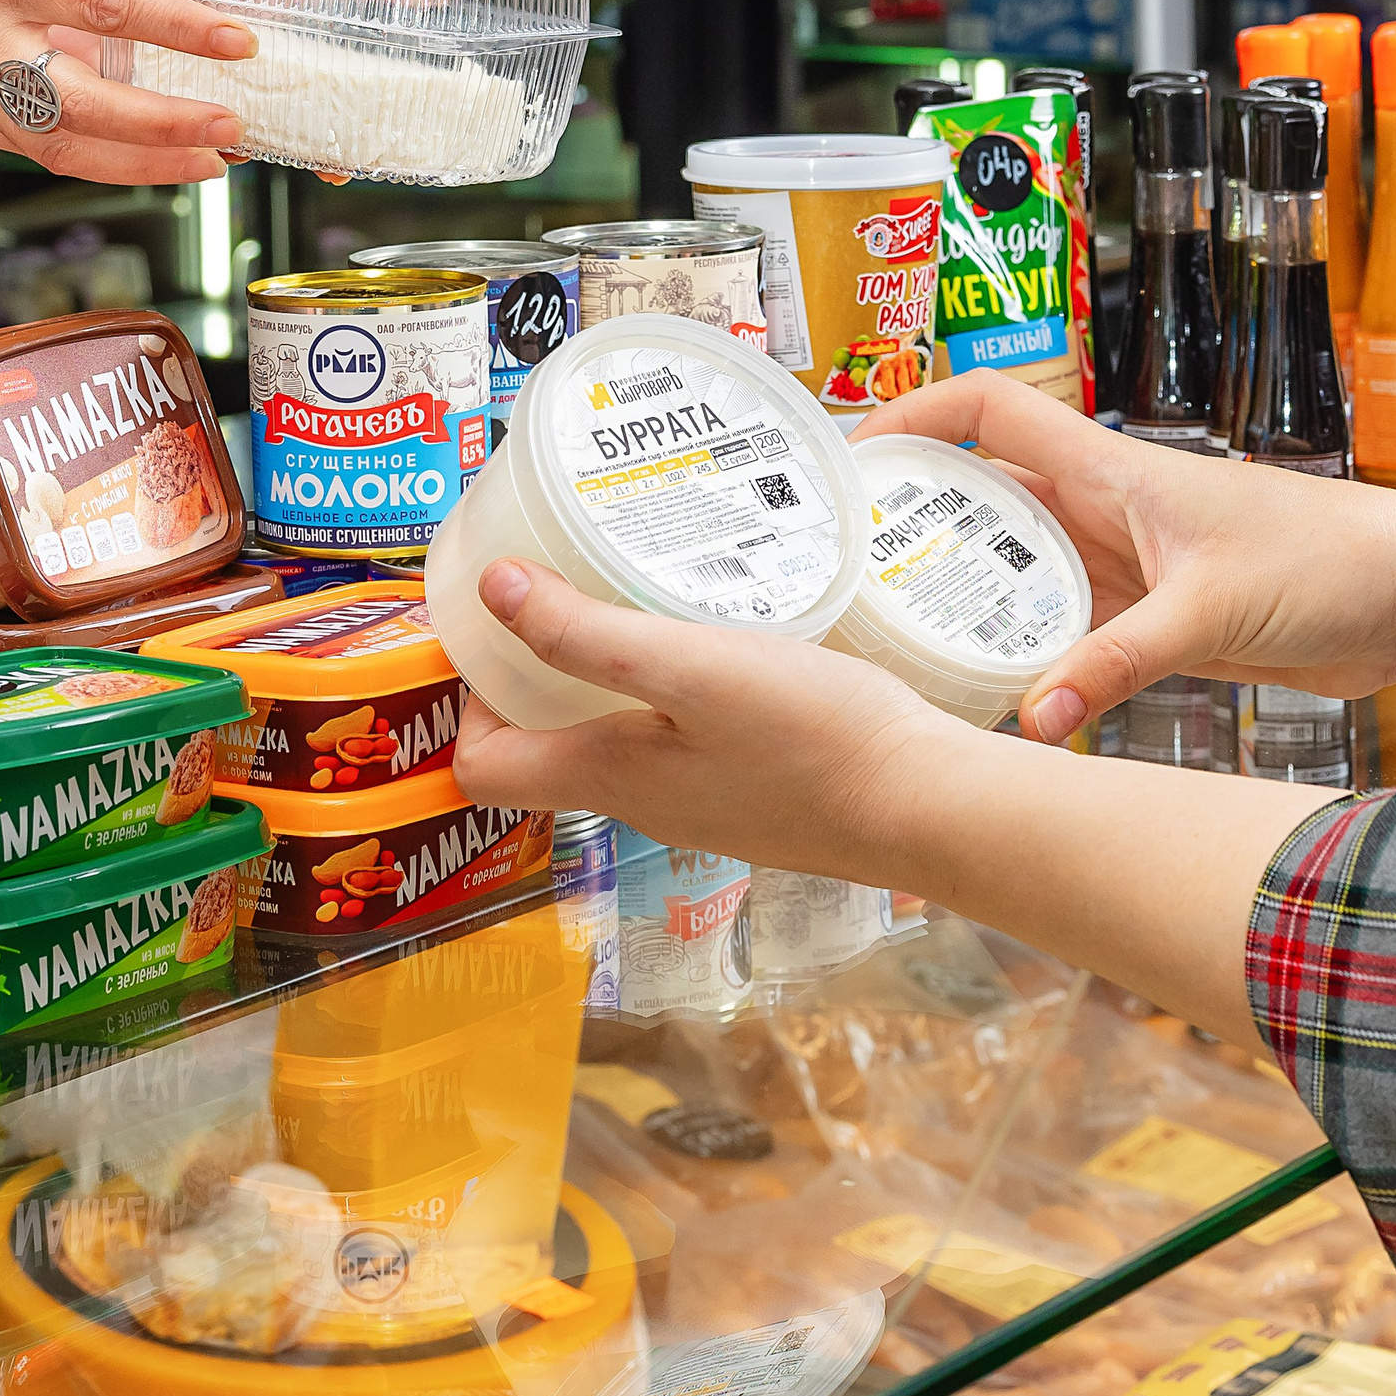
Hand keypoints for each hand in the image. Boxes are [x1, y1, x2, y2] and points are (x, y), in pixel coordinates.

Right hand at [0, 0, 254, 183]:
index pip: (101, 0)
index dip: (174, 23)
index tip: (235, 37)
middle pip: (89, 99)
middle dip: (168, 120)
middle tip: (232, 123)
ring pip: (72, 147)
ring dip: (148, 162)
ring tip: (212, 160)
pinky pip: (50, 157)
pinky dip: (110, 167)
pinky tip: (159, 163)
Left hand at [450, 561, 957, 877]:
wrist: (927, 807)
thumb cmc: (815, 739)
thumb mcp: (693, 667)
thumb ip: (589, 633)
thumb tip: (493, 590)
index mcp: (608, 777)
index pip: (482, 767)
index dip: (468, 702)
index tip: (489, 627)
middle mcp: (643, 802)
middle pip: (545, 748)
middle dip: (533, 672)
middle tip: (557, 588)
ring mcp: (699, 804)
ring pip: (615, 741)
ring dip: (603, 677)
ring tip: (631, 598)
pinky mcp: (750, 791)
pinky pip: (679, 742)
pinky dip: (668, 692)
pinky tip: (711, 640)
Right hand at [854, 375, 1395, 741]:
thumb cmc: (1329, 565)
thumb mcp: (1207, 614)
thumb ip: (1115, 665)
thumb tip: (1033, 718)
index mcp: (1111, 470)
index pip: (989, 412)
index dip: (914, 420)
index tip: (852, 461)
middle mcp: (1106, 509)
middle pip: (984, 498)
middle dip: (916, 526)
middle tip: (851, 573)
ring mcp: (1125, 565)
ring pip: (1017, 570)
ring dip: (966, 597)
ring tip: (896, 637)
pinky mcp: (1151, 620)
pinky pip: (1063, 631)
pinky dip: (1025, 658)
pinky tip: (990, 694)